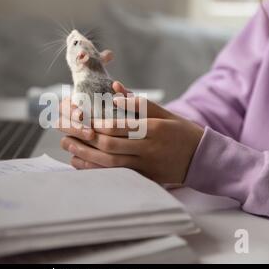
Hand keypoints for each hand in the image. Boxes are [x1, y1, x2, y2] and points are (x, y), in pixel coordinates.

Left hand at [58, 82, 204, 183]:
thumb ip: (139, 103)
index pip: (121, 127)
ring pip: (111, 164)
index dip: (98, 124)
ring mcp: (146, 167)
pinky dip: (96, 169)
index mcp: (154, 129)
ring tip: (68, 146)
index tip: (81, 118)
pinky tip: (80, 163)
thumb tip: (115, 90)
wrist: (202, 159)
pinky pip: (116, 175)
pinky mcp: (144, 178)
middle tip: (65, 131)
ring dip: (86, 156)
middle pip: (111, 146)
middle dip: (85, 139)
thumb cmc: (182, 132)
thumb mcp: (165, 113)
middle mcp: (149, 149)